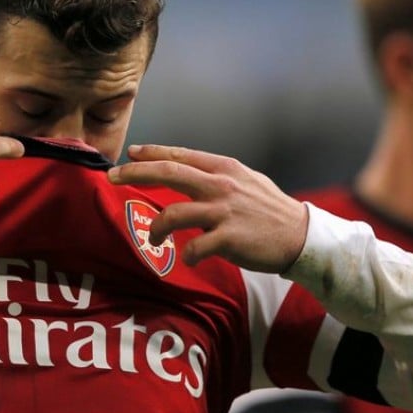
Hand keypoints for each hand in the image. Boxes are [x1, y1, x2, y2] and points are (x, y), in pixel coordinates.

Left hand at [107, 144, 307, 271]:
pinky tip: (190, 259)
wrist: (301, 236)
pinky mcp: (229, 238)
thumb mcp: (245, 180)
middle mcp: (221, 185)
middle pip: (169, 173)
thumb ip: (216, 176)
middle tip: (112, 176)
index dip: (152, 152)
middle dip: (135, 173)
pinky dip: (188, 255)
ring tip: (153, 237)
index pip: (180, 155)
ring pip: (174, 214)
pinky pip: (196, 247)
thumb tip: (187, 172)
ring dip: (156, 227)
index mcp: (224, 168)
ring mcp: (224, 211)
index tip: (131, 153)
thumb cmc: (270, 209)